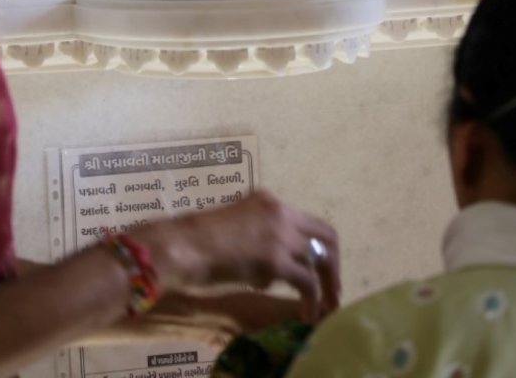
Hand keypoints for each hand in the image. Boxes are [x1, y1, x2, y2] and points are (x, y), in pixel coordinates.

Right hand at [145, 190, 339, 323]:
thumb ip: (259, 240)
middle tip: (332, 292)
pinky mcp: (275, 259)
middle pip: (326, 236)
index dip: (318, 249)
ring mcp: (279, 234)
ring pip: (321, 259)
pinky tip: (306, 314)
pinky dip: (312, 300)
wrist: (182, 246)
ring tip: (324, 308)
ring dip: (327, 286)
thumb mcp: (235, 229)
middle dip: (333, 266)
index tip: (320, 271)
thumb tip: (275, 271)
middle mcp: (280, 211)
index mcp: (268, 201)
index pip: (307, 221)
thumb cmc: (197, 242)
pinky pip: (307, 282)